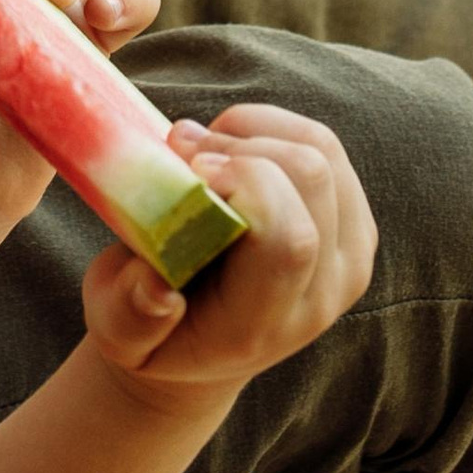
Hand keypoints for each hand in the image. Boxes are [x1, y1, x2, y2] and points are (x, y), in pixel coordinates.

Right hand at [84, 105, 375, 399]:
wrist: (202, 346)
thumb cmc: (152, 332)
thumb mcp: (119, 335)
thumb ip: (130, 316)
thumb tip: (158, 289)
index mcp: (264, 324)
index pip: (288, 239)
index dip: (243, 180)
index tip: (187, 171)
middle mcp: (321, 294)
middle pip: (310, 176)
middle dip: (239, 144)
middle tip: (182, 155)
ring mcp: (348, 259)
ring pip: (321, 151)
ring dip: (253, 131)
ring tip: (204, 153)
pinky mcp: (354, 226)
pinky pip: (325, 144)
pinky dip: (271, 126)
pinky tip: (231, 148)